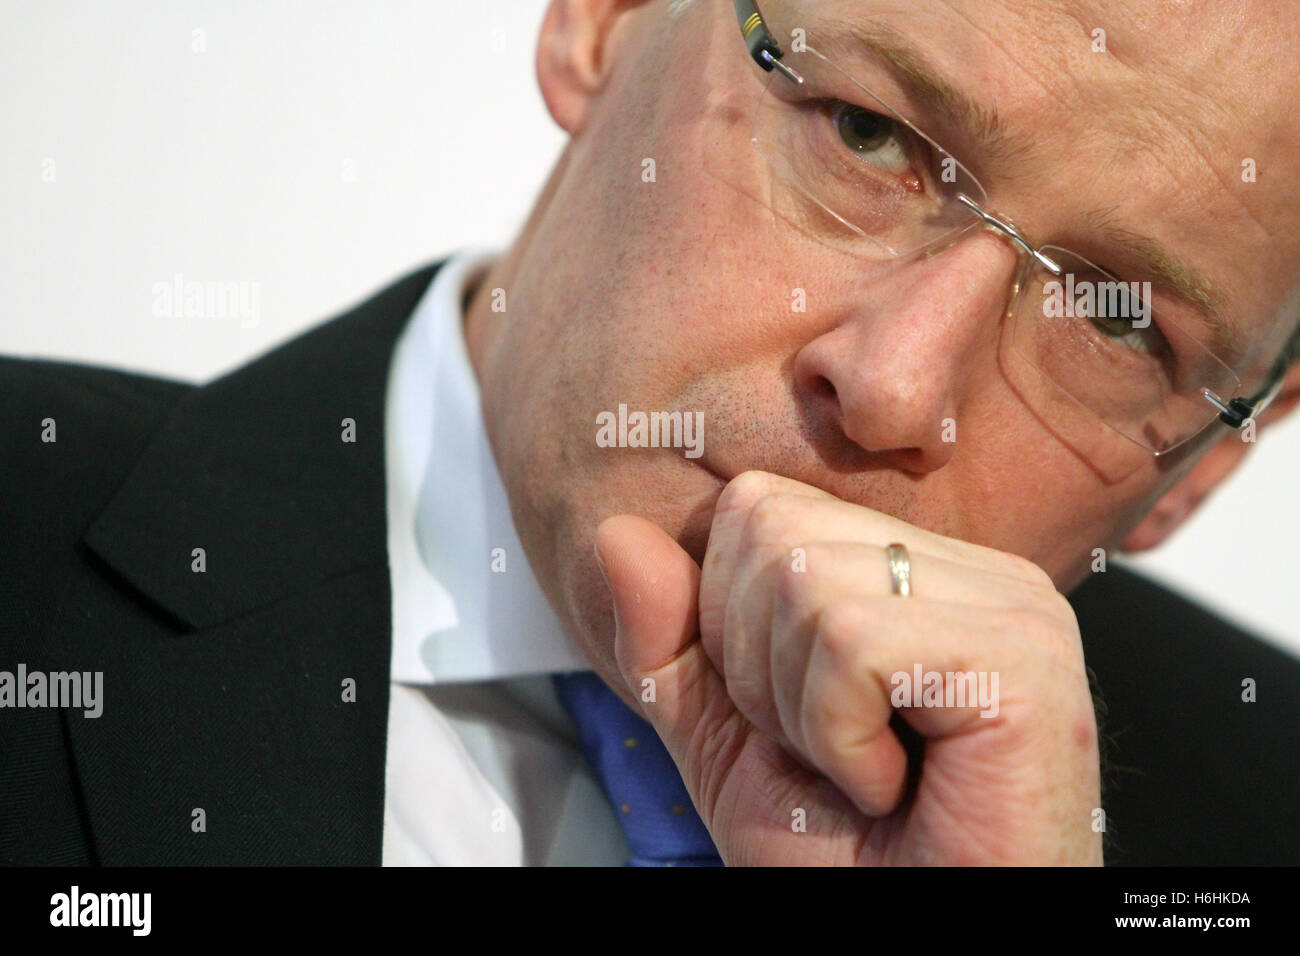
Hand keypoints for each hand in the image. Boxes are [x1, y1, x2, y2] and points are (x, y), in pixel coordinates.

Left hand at [597, 470, 1102, 864]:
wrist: (924, 942)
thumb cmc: (849, 861)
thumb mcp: (726, 739)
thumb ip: (671, 639)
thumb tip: (616, 532)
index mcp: (918, 573)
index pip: (761, 507)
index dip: (730, 622)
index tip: (792, 718)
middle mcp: (975, 572)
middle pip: (773, 530)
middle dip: (757, 667)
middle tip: (827, 753)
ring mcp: (1009, 606)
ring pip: (806, 579)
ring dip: (798, 710)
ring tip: (862, 771)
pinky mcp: (1021, 656)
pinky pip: (851, 641)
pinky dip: (837, 735)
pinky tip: (891, 785)